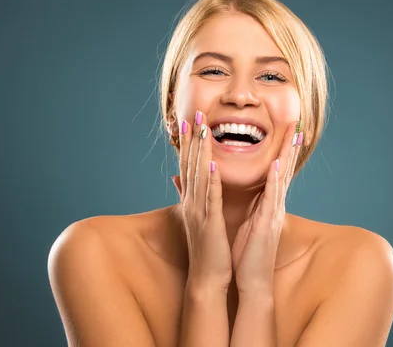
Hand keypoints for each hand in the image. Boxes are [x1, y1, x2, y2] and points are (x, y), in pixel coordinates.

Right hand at [172, 111, 231, 291]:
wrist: (206, 279)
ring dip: (200, 151)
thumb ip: (189, 196)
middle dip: (192, 139)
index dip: (187, 143)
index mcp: (191, 201)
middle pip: (190, 165)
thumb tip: (179, 178)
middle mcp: (191, 203)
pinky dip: (211, 179)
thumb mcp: (196, 219)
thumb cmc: (207, 250)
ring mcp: (199, 212)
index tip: (188, 121)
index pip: (188, 166)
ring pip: (199, 175)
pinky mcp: (210, 222)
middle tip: (193, 114)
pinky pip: (211, 197)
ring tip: (202, 129)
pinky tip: (213, 163)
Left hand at [231, 120, 302, 294]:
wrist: (251, 281)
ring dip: (287, 155)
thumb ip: (244, 205)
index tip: (285, 128)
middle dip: (290, 145)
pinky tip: (278, 164)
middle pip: (285, 169)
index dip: (281, 149)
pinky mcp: (268, 223)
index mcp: (267, 204)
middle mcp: (274, 205)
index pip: (276, 171)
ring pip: (283, 178)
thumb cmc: (247, 253)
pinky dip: (276, 180)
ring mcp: (274, 213)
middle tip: (296, 121)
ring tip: (294, 133)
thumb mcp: (244, 222)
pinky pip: (272, 198)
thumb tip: (236, 191)